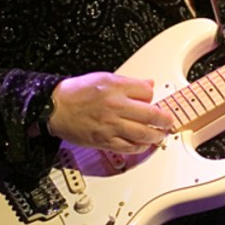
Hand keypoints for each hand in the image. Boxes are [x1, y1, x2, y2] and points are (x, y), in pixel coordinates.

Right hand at [46, 72, 174, 152]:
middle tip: (168, 121)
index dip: (152, 96)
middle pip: (150, 114)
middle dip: (164, 119)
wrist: (55, 108)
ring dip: (156, 136)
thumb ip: (129, 82)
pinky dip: (139, 147)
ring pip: (142, 134)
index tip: (153, 100)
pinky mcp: (104, 141)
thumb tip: (147, 84)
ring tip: (161, 135)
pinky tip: (144, 145)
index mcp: (115, 88)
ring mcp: (111, 126)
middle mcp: (115, 107)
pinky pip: (128, 147)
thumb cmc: (76, 93)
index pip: (146, 92)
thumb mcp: (104, 78)